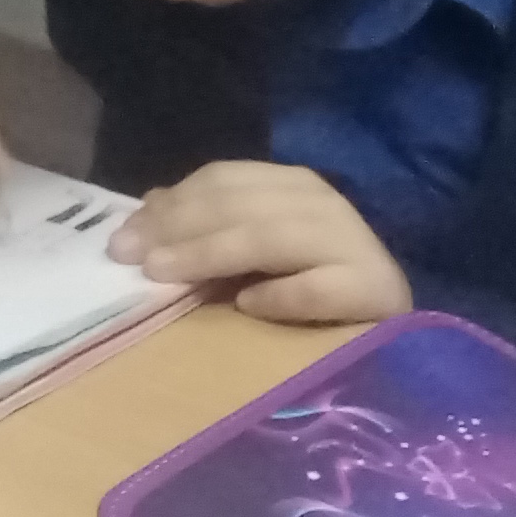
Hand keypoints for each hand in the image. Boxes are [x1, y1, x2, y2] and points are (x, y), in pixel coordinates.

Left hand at [108, 161, 410, 323]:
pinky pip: (316, 285)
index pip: (223, 181)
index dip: (169, 206)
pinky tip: (248, 306)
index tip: (121, 239)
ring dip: (210, 253)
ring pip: (270, 236)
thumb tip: (148, 206)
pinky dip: (279, 294)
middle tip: (132, 259)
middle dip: (179, 228)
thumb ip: (208, 226)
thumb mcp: (253, 253)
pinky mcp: (371, 287)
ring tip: (163, 275)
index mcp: (291, 187)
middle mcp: (322, 205)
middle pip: (240, 205)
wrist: (394, 335)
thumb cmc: (312, 291)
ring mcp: (350, 243)